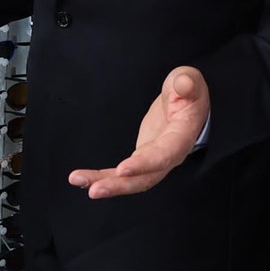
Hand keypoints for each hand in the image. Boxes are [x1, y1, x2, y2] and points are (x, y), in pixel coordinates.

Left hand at [68, 66, 209, 198]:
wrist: (187, 104)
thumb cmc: (189, 92)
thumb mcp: (190, 80)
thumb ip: (188, 83)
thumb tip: (183, 84)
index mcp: (182, 136)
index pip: (165, 155)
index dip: (145, 164)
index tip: (123, 169)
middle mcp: (169, 155)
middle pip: (145, 178)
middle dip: (119, 185)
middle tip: (94, 190)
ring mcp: (154, 159)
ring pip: (131, 180)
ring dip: (106, 184)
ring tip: (79, 181)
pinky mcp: (141, 159)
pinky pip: (122, 173)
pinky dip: (102, 176)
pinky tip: (83, 179)